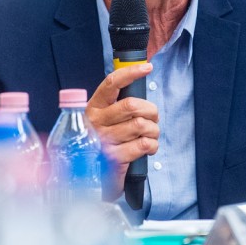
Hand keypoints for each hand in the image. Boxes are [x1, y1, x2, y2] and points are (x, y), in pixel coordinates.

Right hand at [85, 62, 159, 195]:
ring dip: (154, 130)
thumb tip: (140, 84)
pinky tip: (148, 147)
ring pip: (141, 125)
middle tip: (153, 118)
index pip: (111, 84)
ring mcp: (104, 141)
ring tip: (151, 135)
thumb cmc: (104, 143)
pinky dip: (152, 145)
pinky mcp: (114, 159)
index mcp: (94, 108)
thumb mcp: (105, 121)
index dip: (130, 72)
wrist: (92, 177)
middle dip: (151, 110)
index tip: (147, 67)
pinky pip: (143, 144)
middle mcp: (96, 122)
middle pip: (132, 105)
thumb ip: (118, 106)